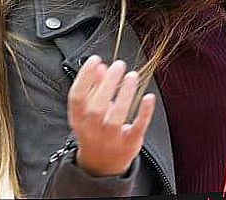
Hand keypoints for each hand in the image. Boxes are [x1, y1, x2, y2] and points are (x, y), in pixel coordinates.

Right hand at [67, 56, 155, 176]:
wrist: (101, 166)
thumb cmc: (95, 130)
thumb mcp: (88, 111)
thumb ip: (93, 88)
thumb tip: (101, 66)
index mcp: (78, 120)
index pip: (76, 97)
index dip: (84, 77)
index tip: (95, 59)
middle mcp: (91, 131)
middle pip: (96, 108)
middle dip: (107, 84)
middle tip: (118, 65)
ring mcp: (110, 139)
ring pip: (116, 118)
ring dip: (124, 95)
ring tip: (132, 75)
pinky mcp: (129, 144)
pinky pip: (137, 128)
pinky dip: (144, 112)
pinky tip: (149, 97)